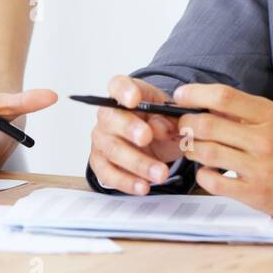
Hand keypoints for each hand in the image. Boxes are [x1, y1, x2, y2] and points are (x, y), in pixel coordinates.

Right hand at [87, 75, 184, 193]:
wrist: (155, 141)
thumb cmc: (161, 121)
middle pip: (111, 118)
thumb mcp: (172, 115)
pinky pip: (109, 174)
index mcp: (126, 94)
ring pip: (113, 150)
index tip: (135, 98)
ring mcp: (102, 139)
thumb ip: (170, 119)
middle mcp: (108, 114)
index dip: (123, 91)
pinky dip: (127, 182)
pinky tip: (144, 187)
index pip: (118, 85)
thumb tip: (163, 128)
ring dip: (137, 163)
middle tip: (146, 137)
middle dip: (129, 128)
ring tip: (161, 173)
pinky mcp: (101, 163)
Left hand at [172, 83, 272, 220]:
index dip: (195, 94)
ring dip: (190, 149)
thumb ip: (244, 112)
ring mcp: (258, 167)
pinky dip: (202, 174)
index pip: (223, 96)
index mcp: (269, 115)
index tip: (180, 96)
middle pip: (207, 124)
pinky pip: (213, 182)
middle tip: (182, 126)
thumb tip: (204, 103)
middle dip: (185, 124)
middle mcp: (263, 139)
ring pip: (205, 152)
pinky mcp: (254, 193)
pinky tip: (207, 171)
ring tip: (192, 147)